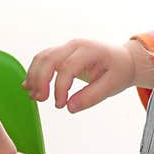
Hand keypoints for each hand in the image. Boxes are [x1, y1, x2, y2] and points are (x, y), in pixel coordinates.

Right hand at [22, 39, 137, 112]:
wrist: (123, 60)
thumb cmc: (119, 71)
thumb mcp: (112, 86)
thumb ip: (91, 97)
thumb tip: (70, 108)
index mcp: (90, 51)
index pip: (68, 67)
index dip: (60, 87)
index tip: (60, 104)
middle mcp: (75, 45)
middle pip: (49, 58)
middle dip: (41, 80)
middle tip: (41, 100)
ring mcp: (67, 47)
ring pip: (42, 57)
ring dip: (34, 76)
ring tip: (35, 97)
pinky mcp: (62, 53)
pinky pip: (43, 59)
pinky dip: (35, 72)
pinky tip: (30, 87)